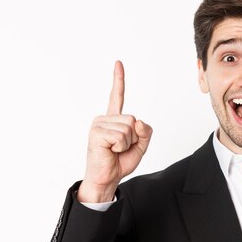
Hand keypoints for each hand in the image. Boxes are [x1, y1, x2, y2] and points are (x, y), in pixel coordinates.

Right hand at [77, 61, 152, 202]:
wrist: (107, 178)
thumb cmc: (120, 162)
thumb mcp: (140, 146)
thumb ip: (145, 131)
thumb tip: (137, 121)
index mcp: (114, 119)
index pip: (117, 96)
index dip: (118, 80)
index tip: (118, 63)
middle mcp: (104, 118)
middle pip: (133, 119)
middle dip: (133, 138)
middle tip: (120, 148)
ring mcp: (99, 124)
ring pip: (128, 128)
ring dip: (127, 143)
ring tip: (115, 150)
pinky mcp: (96, 133)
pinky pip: (121, 136)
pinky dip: (120, 147)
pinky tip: (110, 151)